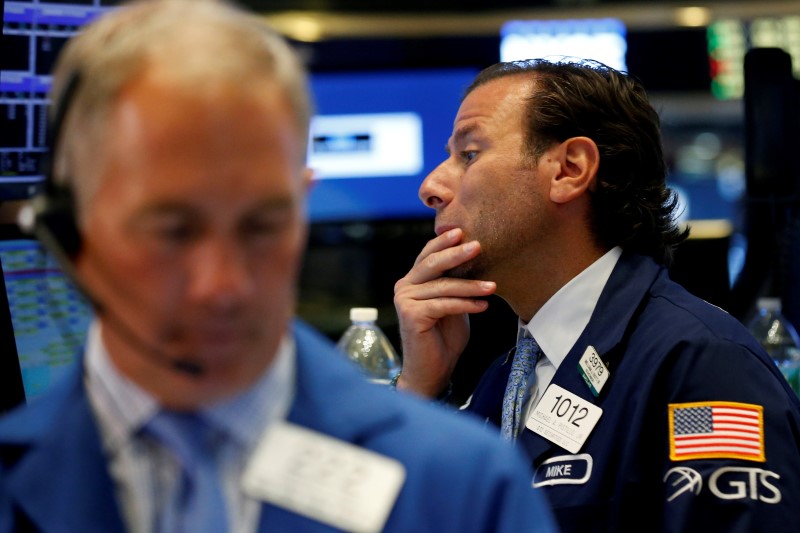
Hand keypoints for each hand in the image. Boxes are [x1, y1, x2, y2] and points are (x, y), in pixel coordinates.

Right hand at [393, 228, 496, 396]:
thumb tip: (474, 259)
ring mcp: (404, 300)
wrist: (431, 371)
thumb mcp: (452, 304)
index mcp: (412, 281)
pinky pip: (443, 304)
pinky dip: (465, 304)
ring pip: (442, 286)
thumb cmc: (444, 338)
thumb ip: (455, 284)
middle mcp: (404, 287)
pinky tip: (482, 306)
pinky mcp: (410, 315)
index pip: (428, 255)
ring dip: (470, 286)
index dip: (444, 242)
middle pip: (431, 264)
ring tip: (492, 286)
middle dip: (456, 254)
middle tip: (478, 246)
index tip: (464, 232)